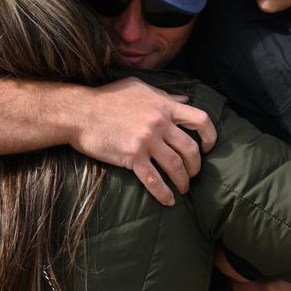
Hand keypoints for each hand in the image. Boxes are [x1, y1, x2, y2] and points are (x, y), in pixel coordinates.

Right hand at [71, 77, 216, 205]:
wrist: (80, 112)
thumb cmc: (108, 98)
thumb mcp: (139, 89)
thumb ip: (164, 96)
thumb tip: (185, 100)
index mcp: (164, 106)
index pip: (201, 120)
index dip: (210, 136)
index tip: (208, 147)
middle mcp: (160, 123)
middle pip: (191, 149)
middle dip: (196, 166)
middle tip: (193, 173)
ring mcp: (147, 140)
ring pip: (176, 166)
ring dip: (183, 181)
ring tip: (183, 188)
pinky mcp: (132, 156)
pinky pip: (154, 180)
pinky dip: (163, 193)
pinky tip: (168, 201)